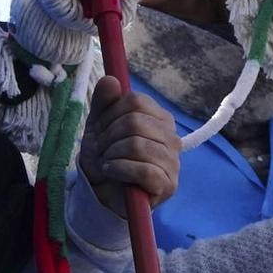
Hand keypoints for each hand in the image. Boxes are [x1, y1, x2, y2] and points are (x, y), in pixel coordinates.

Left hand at [78, 76, 180, 215]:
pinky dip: (119, 169)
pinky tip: (112, 172)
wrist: (104, 192)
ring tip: (107, 162)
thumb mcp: (99, 125)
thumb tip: (111, 79)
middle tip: (102, 150)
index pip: (135, 101)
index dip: (111, 113)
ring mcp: (173, 162)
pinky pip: (142, 169)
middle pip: (135, 121)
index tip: (102, 129)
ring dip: (111, 154)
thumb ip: (104, 101)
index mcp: (160, 119)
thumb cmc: (107, 157)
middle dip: (108, 136)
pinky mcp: (168, 185)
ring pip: (137, 145)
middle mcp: (172, 138)